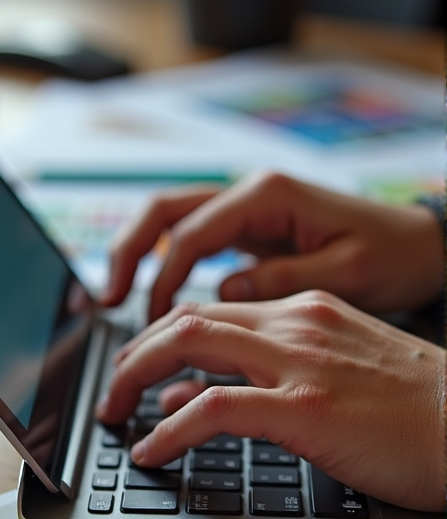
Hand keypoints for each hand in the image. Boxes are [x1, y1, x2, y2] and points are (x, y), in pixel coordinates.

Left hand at [96, 291, 444, 511]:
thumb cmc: (417, 414)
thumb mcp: (335, 379)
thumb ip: (263, 380)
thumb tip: (189, 399)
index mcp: (305, 313)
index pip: (210, 312)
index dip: (161, 341)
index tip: (137, 371)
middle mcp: (295, 325)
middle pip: (186, 319)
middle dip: (134, 354)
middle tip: (110, 393)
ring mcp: (299, 362)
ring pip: (188, 344)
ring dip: (134, 378)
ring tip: (112, 414)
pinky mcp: (306, 406)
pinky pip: (212, 408)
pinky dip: (170, 429)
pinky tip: (151, 451)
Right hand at [102, 172, 442, 321]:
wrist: (423, 246)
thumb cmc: (394, 257)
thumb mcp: (348, 275)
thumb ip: (282, 283)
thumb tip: (223, 297)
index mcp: (268, 195)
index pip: (190, 233)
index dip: (159, 278)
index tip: (148, 324)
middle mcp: (249, 194)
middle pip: (163, 212)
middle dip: (127, 253)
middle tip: (104, 301)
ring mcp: (247, 210)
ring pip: (171, 223)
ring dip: (140, 257)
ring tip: (116, 303)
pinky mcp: (251, 231)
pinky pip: (193, 242)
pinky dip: (167, 266)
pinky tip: (157, 301)